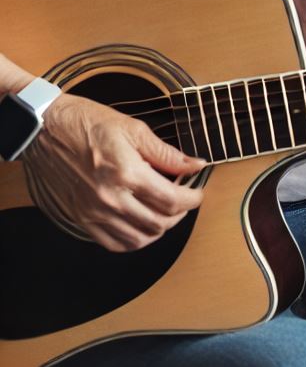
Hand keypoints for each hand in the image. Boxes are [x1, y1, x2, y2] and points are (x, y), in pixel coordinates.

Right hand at [22, 93, 205, 251]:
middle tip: (184, 199)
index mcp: (126, 173)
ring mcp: (93, 212)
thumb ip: (167, 154)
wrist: (47, 130)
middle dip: (180, 213)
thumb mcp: (135, 129)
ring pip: (138, 239)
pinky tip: (141, 222)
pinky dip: (134, 239)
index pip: (171, 200)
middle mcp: (110, 198)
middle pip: (158, 223)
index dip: (192, 199)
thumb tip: (195, 165)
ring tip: (165, 210)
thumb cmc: (90, 123)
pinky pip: (113, 243)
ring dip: (159, 228)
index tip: (198, 192)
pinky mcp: (81, 218)